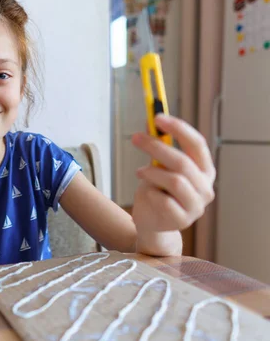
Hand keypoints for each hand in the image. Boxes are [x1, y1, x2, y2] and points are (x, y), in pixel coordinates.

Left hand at [131, 115, 215, 233]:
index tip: (157, 117)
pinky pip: (163, 200)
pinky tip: (147, 194)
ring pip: (175, 181)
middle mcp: (206, 187)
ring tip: (139, 172)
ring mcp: (196, 206)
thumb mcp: (157, 166)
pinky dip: (150, 193)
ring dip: (152, 172)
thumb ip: (158, 147)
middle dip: (156, 146)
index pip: (197, 144)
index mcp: (204, 170)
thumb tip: (150, 121)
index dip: (178, 129)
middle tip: (135, 138)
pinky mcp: (182, 220)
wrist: (151, 223)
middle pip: (182, 161)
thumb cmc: (157, 191)